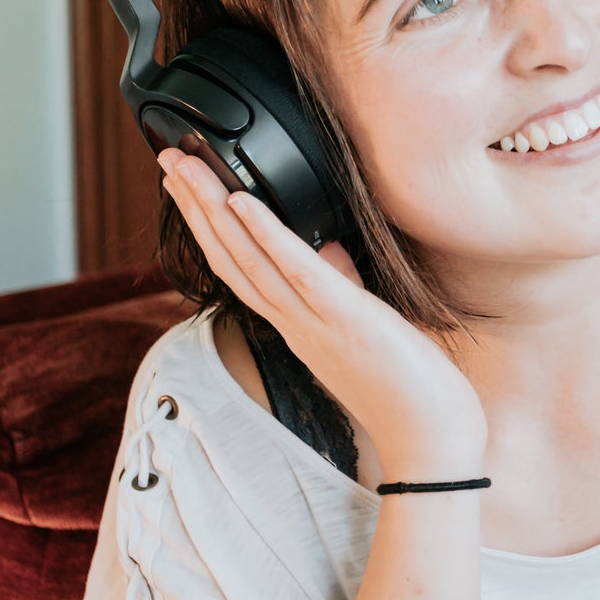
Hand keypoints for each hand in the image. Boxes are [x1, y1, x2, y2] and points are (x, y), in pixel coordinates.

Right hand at [159, 148, 487, 474]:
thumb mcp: (365, 328)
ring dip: (213, 210)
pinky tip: (242, 203)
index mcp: (296, 326)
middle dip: (195, 207)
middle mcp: (294, 324)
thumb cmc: (408, 390)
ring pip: (248, 261)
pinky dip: (267, 236)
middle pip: (229, 258)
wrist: (431, 441)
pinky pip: (298, 272)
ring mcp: (315, 323)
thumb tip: (328, 248)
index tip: (186, 187)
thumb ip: (341, 288)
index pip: (239, 269)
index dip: (208, 227)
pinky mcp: (346, 319)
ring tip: (187, 168)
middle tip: (168, 159)